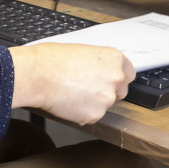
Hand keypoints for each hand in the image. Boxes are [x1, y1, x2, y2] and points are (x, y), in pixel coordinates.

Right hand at [8, 43, 134, 124]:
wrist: (39, 74)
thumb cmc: (54, 59)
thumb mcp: (84, 51)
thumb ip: (100, 64)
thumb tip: (102, 72)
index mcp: (114, 59)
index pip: (130, 73)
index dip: (118, 78)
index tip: (109, 80)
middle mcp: (116, 78)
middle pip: (121, 91)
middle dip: (107, 91)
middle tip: (88, 88)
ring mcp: (107, 98)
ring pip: (105, 105)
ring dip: (94, 103)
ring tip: (73, 93)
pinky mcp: (95, 115)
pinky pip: (93, 116)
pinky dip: (83, 112)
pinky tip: (69, 102)